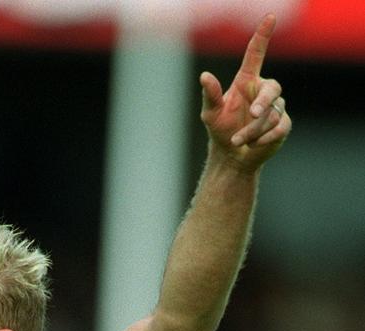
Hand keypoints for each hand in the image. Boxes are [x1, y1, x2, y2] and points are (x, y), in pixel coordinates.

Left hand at [200, 13, 291, 171]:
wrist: (232, 155)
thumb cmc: (220, 129)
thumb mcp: (210, 113)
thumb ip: (210, 95)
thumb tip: (204, 76)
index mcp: (246, 81)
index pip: (256, 54)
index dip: (263, 35)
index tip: (270, 17)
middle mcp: (263, 90)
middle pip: (273, 88)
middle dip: (262, 102)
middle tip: (251, 114)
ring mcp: (276, 107)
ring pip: (272, 115)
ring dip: (252, 130)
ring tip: (238, 140)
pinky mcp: (283, 124)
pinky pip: (278, 128)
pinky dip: (262, 139)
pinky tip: (252, 145)